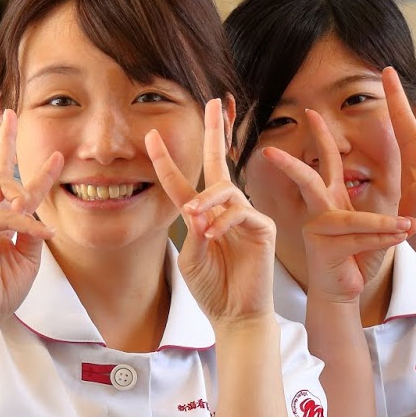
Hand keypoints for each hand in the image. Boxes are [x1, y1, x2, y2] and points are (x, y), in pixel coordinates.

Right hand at [0, 109, 61, 327]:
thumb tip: (37, 214)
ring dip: (23, 193)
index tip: (56, 155)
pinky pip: (4, 215)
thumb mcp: (27, 256)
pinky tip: (40, 235)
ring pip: (1, 186)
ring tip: (31, 212)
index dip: (36, 171)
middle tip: (12, 113)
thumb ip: (31, 230)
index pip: (14, 187)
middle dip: (6, 140)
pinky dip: (25, 224)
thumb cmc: (0, 289)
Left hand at [148, 99, 276, 326]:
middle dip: (216, 131)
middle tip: (214, 102)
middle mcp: (225, 210)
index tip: (152, 135)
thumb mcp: (191, 258)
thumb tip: (198, 210)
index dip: (166, 160)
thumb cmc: (212, 288)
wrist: (234, 314)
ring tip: (196, 218)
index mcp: (202, 215)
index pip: (182, 181)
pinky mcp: (263, 228)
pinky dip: (224, 220)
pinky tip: (213, 234)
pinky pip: (241, 211)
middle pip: (219, 163)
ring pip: (226, 189)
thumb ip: (193, 233)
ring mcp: (246, 216)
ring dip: (207, 200)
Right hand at [258, 108, 415, 303]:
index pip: (327, 159)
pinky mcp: (324, 250)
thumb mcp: (382, 216)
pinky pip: (358, 240)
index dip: (320, 136)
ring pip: (350, 220)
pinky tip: (399, 241)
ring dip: (383, 225)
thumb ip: (397, 191)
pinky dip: (382, 240)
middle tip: (270, 151)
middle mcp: (319, 210)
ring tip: (409, 227)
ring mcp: (318, 230)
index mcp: (331, 197)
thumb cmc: (360, 252)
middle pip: (306, 179)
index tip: (311, 112)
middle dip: (289, 165)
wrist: (349, 289)